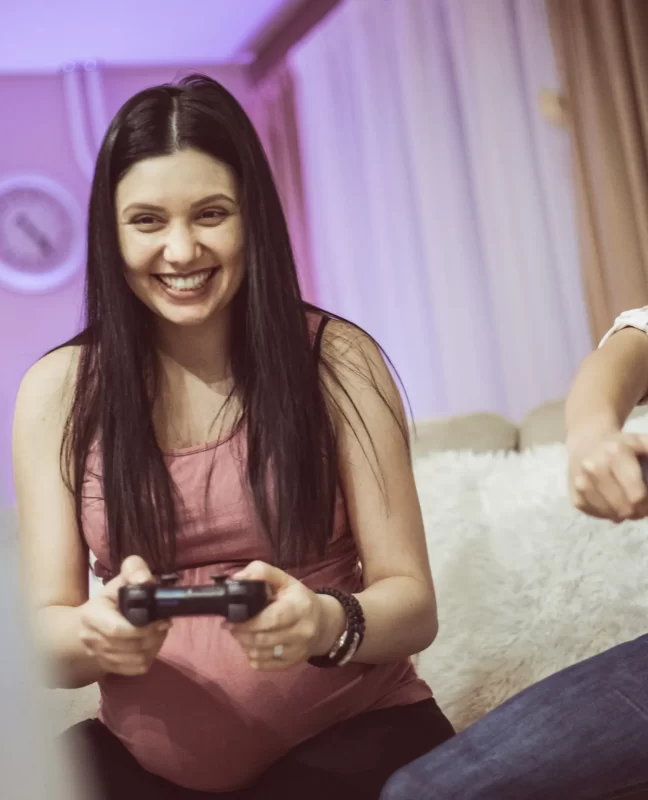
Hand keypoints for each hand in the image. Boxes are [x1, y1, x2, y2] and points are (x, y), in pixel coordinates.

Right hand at [78, 555, 170, 676]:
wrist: (88, 623)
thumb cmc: (110, 599)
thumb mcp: (120, 579)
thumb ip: (134, 570)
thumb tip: (145, 580)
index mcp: (91, 616)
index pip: (117, 630)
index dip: (144, 628)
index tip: (162, 620)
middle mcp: (90, 639)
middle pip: (130, 646)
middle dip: (154, 636)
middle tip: (164, 625)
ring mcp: (98, 656)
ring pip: (135, 660)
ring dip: (154, 647)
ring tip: (159, 633)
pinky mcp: (109, 667)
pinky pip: (135, 669)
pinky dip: (149, 657)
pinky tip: (152, 644)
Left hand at [226, 561, 345, 670]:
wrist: (323, 623)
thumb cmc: (298, 599)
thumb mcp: (284, 580)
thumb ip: (261, 572)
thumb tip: (237, 579)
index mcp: (300, 607)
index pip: (271, 619)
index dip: (248, 622)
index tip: (230, 620)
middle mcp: (302, 631)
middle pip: (262, 639)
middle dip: (241, 633)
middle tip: (232, 626)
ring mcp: (298, 651)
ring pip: (260, 654)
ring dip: (244, 644)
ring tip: (241, 633)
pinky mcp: (292, 664)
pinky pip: (263, 665)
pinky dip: (252, 656)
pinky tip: (252, 645)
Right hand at [568, 427, 647, 521]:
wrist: (586, 439)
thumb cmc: (623, 444)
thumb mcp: (644, 443)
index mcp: (615, 454)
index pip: (637, 495)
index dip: (647, 505)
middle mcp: (593, 467)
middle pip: (624, 509)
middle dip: (637, 512)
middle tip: (640, 506)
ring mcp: (580, 482)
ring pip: (610, 515)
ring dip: (622, 514)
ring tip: (626, 503)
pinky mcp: (574, 494)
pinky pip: (596, 515)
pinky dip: (607, 513)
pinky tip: (611, 502)